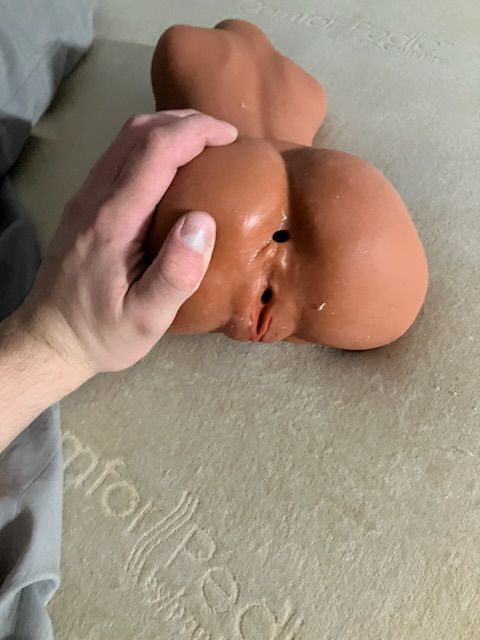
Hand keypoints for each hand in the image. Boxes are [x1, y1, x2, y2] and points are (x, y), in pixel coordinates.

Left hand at [19, 110, 237, 374]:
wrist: (51, 339)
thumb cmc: (103, 333)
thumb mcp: (146, 319)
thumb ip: (176, 275)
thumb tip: (203, 221)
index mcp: (113, 222)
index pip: (155, 152)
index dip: (195, 133)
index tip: (230, 138)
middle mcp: (94, 199)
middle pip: (137, 133)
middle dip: (184, 122)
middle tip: (223, 135)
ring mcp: (84, 199)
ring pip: (123, 141)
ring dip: (166, 130)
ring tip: (203, 144)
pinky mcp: (84, 206)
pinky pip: (118, 158)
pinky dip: (150, 147)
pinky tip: (171, 168)